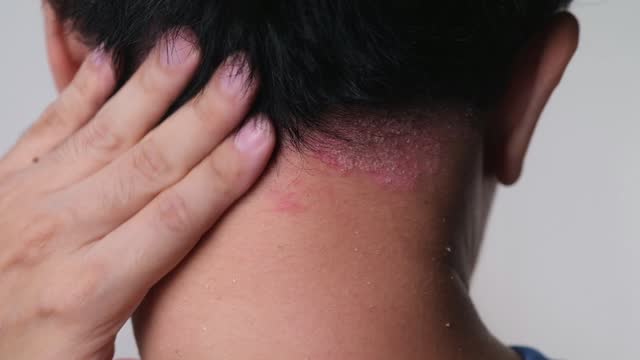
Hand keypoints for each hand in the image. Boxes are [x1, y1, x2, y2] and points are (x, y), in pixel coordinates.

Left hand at [0, 33, 273, 359]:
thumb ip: (153, 326)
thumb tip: (212, 313)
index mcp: (88, 293)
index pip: (175, 219)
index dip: (224, 175)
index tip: (261, 136)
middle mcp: (55, 237)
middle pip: (147, 165)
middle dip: (203, 116)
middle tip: (240, 76)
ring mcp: (24, 204)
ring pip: (102, 135)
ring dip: (149, 87)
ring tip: (183, 47)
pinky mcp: (2, 186)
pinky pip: (46, 129)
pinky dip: (77, 92)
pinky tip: (105, 61)